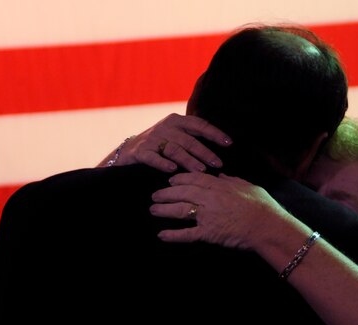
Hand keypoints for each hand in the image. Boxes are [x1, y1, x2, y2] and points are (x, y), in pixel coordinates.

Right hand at [104, 114, 230, 171]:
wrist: (129, 150)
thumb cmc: (160, 145)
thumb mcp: (176, 136)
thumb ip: (193, 138)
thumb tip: (219, 150)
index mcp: (177, 121)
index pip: (200, 125)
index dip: (214, 133)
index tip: (229, 143)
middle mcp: (166, 127)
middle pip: (189, 140)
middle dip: (204, 152)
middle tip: (217, 164)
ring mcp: (153, 139)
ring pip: (174, 149)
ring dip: (188, 160)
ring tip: (200, 171)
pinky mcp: (141, 151)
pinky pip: (153, 157)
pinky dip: (162, 163)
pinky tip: (172, 170)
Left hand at [150, 172, 289, 249]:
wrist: (267, 226)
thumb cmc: (263, 207)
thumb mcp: (248, 186)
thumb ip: (232, 180)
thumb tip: (222, 175)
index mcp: (219, 186)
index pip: (193, 178)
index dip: (179, 179)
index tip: (170, 180)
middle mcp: (210, 198)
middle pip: (182, 192)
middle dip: (166, 193)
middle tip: (155, 195)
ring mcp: (207, 216)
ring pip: (180, 210)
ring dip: (164, 210)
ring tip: (153, 210)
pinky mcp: (209, 233)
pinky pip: (187, 234)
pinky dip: (173, 235)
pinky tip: (161, 235)